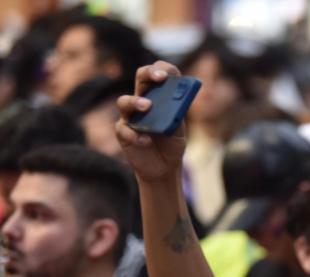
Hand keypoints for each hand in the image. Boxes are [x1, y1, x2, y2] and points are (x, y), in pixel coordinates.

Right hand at [115, 62, 188, 182]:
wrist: (164, 167)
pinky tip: (146, 141)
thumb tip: (177, 99)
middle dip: (149, 73)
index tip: (170, 73)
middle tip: (159, 78)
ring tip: (148, 107)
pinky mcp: (123, 133)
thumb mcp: (178, 128)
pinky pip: (124, 130)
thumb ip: (177, 113)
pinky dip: (136, 135)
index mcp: (158, 96)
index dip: (163, 69)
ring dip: (135, 102)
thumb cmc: (171, 143)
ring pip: (124, 101)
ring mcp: (130, 116)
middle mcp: (141, 101)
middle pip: (140, 78)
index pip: (158, 74)